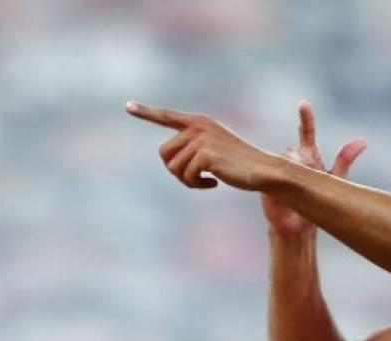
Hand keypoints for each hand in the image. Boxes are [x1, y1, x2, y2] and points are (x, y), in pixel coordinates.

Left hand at [126, 101, 273, 190]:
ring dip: (187, 180)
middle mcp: (198, 126)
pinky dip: (197, 185)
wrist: (263, 170)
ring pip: (174, 168)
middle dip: (176, 171)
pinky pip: (187, 176)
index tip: (127, 106)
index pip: (166, 116)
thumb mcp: (214, 149)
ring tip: (207, 180)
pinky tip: (214, 184)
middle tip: (196, 177)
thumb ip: (192, 147)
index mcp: (198, 122)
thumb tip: (169, 160)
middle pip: (164, 153)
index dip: (146, 112)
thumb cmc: (239, 164)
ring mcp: (202, 139)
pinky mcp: (206, 155)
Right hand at [262, 101, 365, 237]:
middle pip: (294, 150)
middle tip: (309, 179)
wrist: (299, 228)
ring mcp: (275, 170)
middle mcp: (291, 159)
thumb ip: (344, 159)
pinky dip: (277, 180)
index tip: (303, 104)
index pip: (306, 133)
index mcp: (308, 156)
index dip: (306, 118)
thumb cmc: (318, 202)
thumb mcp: (334, 180)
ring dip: (292, 173)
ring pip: (282, 161)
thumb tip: (362, 140)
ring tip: (298, 188)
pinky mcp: (264, 183)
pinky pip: (269, 175)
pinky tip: (283, 189)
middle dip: (302, 163)